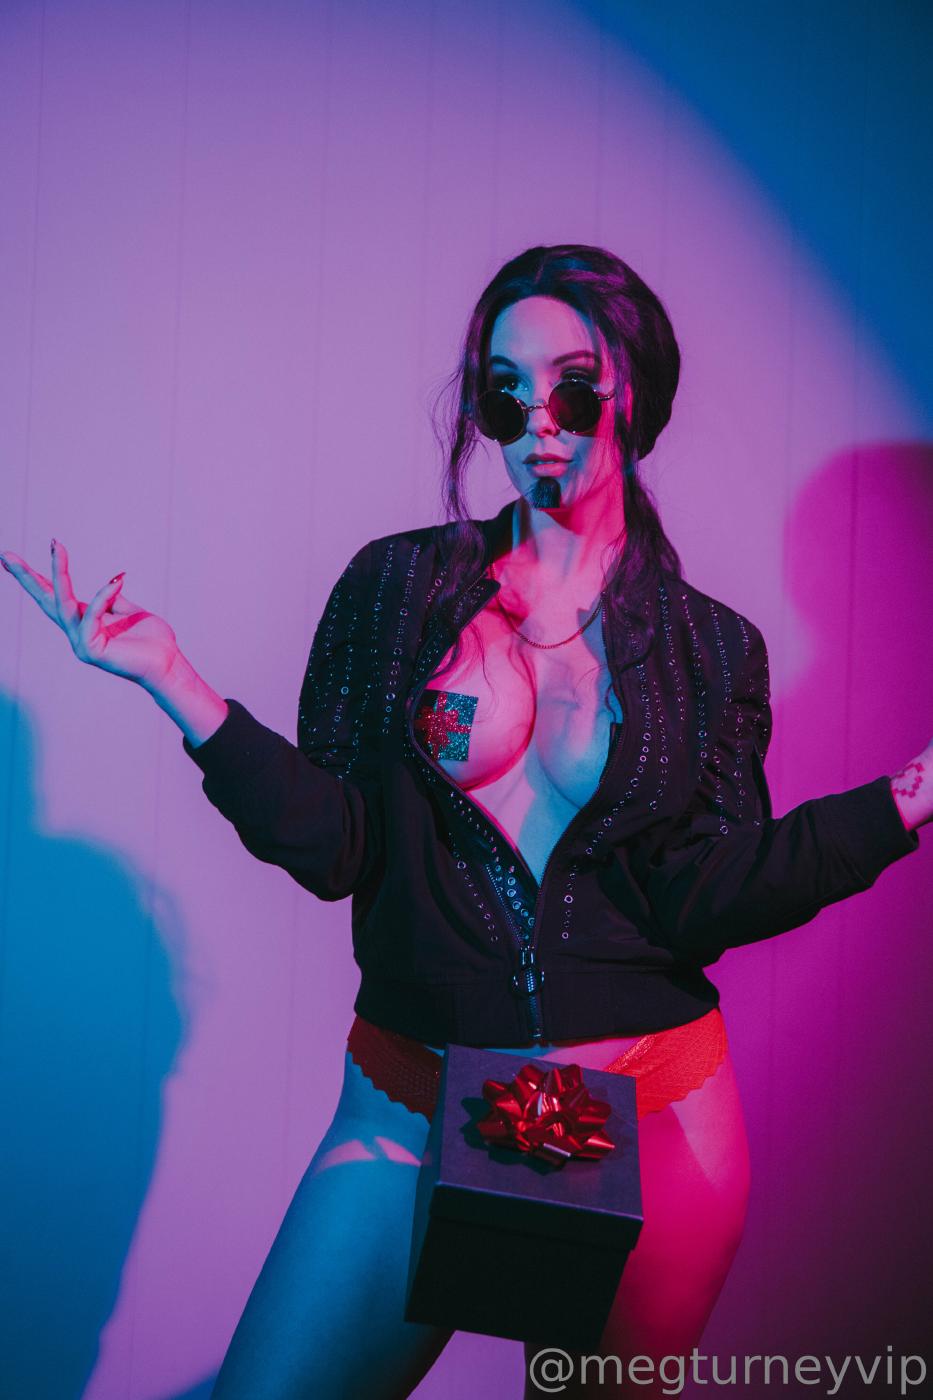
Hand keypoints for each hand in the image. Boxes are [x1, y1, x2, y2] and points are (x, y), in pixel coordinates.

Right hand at [0, 538, 181, 692]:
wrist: (169, 664)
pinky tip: (117, 582)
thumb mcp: (130, 611)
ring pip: (63, 603)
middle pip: (46, 600)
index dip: (37, 577)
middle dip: (26, 577)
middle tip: (5, 554)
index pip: (54, 596)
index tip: (11, 559)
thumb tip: (109, 582)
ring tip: (56, 546)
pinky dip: (103, 597)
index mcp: (84, 621)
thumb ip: (113, 599)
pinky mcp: (91, 651)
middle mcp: (77, 632)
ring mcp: (81, 643)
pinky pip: (91, 616)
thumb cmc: (152, 640)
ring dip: (59, 572)